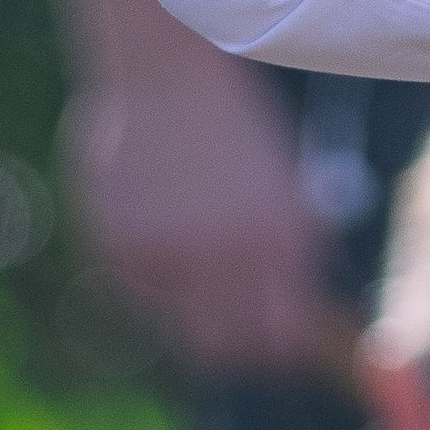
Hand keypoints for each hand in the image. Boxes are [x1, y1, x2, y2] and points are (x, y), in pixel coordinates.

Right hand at [62, 43, 339, 377]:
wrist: (170, 78)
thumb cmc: (238, 133)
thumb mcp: (284, 191)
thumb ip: (292, 257)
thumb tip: (307, 325)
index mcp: (282, 237)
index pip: (285, 334)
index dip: (284, 350)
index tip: (283, 349)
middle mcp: (228, 254)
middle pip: (230, 350)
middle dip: (237, 352)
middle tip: (236, 334)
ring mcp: (171, 255)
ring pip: (180, 328)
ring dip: (192, 308)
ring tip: (196, 247)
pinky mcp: (122, 250)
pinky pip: (142, 298)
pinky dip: (154, 279)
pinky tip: (161, 225)